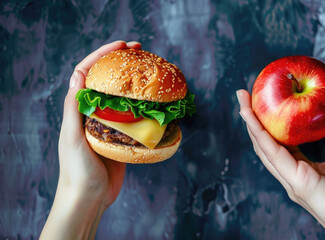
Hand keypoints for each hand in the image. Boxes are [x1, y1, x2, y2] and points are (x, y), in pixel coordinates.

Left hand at [41, 41, 141, 239]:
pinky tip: (155, 103)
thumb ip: (74, 107)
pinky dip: (143, 106)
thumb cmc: (77, 170)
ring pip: (122, 96)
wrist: (89, 199)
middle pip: (107, 81)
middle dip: (122, 63)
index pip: (88, 73)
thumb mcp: (72, 136)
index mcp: (78, 110)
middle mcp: (92, 113)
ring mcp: (108, 125)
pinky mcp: (121, 138)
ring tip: (149, 70)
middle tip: (140, 50)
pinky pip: (133, 117)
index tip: (121, 46)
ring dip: (134, 82)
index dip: (103, 55)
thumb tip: (78, 74)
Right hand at [237, 77, 324, 239]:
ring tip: (242, 102)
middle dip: (252, 118)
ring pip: (263, 147)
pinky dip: (260, 135)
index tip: (266, 97)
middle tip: (244, 94)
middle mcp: (290, 172)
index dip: (270, 120)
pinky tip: (252, 119)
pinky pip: (274, 155)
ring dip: (250, 124)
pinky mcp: (296, 181)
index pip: (279, 140)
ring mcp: (290, 178)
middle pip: (265, 142)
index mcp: (300, 167)